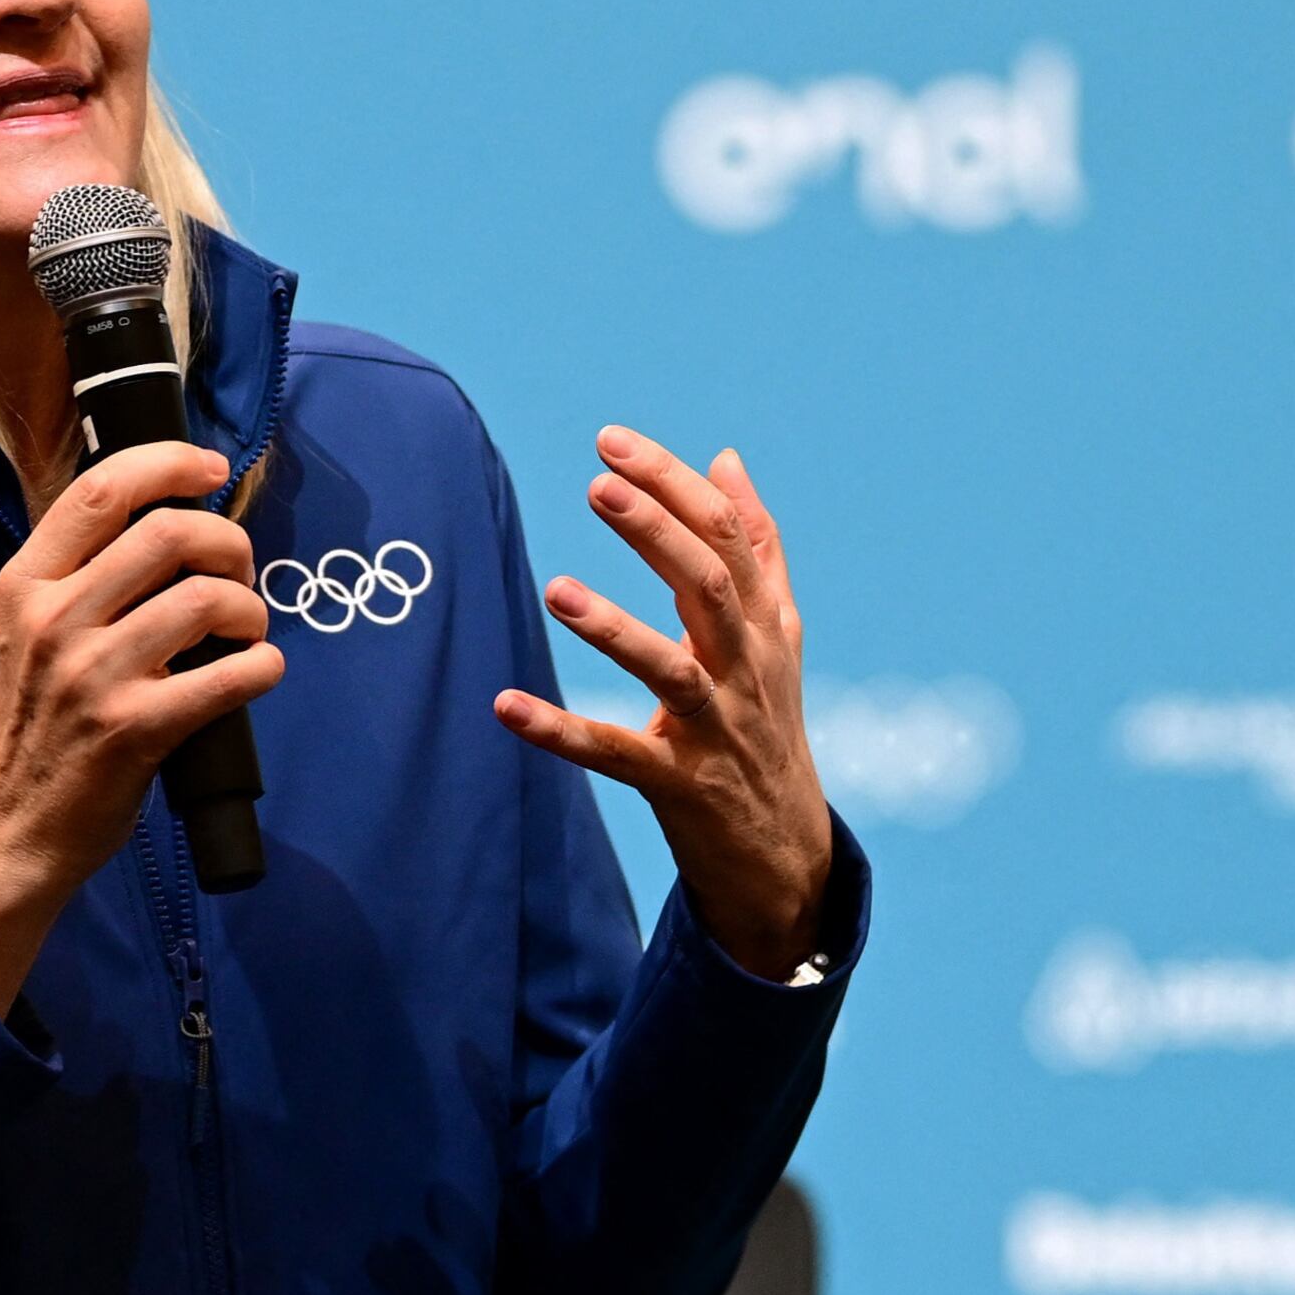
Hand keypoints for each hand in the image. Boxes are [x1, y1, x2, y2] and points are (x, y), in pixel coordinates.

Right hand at [0, 440, 284, 1008]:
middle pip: (169, 533)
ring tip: (246, 631)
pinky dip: (263, 667)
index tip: (212, 468)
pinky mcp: (134, 729)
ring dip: (249, 609)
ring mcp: (93, 675)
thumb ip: (81, 579)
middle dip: (228, 543)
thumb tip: (172, 524)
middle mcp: (55, 620)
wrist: (8, 829)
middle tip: (238, 573)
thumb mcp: (29, 634)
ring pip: (206, 600)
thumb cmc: (34, 727)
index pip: (101, 489)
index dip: (170, 463)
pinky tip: (258, 672)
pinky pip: (229, 677)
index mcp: (26, 584)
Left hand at [492, 427, 834, 980]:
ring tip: (556, 590)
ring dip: (615, 630)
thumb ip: (754, 545)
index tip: (611, 442)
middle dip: (657, 532)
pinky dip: (561, 732)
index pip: (727, 537)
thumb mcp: (772, 632)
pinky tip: (506, 707)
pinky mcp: (680, 785)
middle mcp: (746, 668)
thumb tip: (726, 459)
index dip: (673, 485)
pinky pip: (617, 755)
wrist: (787, 852)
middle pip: (709, 586)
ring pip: (672, 670)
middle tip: (598, 486)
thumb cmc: (767, 723)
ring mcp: (715, 729)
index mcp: (763, 623)